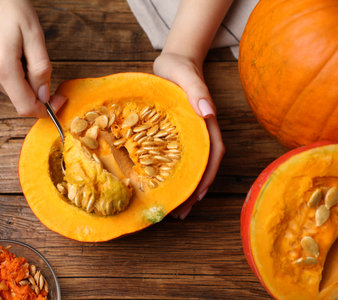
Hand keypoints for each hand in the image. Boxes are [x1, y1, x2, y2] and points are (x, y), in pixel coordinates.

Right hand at [0, 0, 65, 116]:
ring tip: (21, 47)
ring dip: (23, 77)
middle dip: (35, 87)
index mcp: (2, 68)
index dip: (46, 109)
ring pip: (10, 88)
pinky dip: (12, 71)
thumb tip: (44, 95)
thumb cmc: (6, 4)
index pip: (25, 107)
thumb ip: (41, 68)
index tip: (59, 99)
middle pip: (19, 97)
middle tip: (39, 58)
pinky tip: (10, 49)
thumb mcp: (34, 34)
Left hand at [154, 52, 224, 218]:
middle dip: (194, 191)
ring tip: (173, 210)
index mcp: (205, 122)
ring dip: (185, 188)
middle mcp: (200, 132)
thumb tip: (209, 112)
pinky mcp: (174, 134)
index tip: (198, 195)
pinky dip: (173, 175)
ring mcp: (188, 135)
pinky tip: (162, 186)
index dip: (208, 175)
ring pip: (191, 166)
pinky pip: (176, 158)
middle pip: (203, 167)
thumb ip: (197, 91)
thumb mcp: (186, 76)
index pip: (213, 153)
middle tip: (180, 214)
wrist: (173, 61)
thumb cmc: (179, 68)